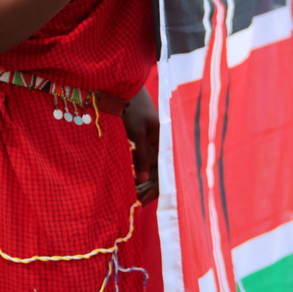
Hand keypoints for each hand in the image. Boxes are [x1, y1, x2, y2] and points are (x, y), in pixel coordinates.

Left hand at [123, 86, 158, 205]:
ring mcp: (155, 146)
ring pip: (153, 171)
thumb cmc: (133, 109)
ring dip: (144, 183)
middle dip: (149, 190)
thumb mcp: (136, 133)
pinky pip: (146, 164)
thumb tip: (142, 181)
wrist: (127, 90)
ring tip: (132, 194)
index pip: (165, 174)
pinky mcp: (146, 143)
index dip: (156, 190)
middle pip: (160, 175)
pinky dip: (140, 174)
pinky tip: (132, 182)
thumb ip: (140, 157)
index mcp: (165, 144)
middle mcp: (162, 147)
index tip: (143, 201)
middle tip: (134, 201)